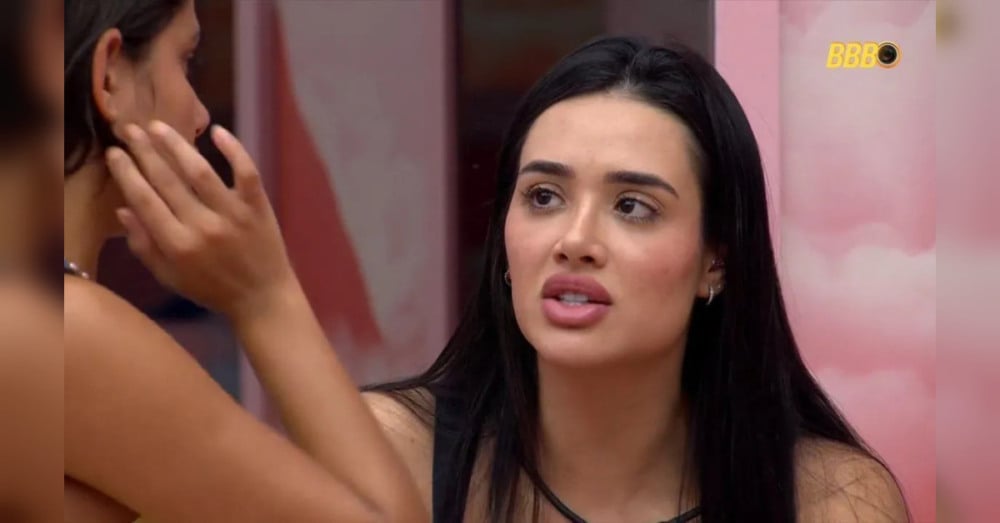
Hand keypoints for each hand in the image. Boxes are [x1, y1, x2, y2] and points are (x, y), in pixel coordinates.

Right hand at [106, 121, 298, 322]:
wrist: (263, 299)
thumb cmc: (212, 289)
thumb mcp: (170, 277)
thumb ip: (144, 246)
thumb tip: (122, 210)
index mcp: (177, 246)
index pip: (144, 200)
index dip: (126, 173)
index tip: (114, 153)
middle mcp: (203, 227)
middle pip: (167, 180)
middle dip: (144, 151)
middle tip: (129, 129)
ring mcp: (233, 215)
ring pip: (200, 171)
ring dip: (176, 145)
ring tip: (158, 126)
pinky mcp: (258, 207)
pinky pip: (246, 172)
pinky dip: (233, 149)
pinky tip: (217, 130)